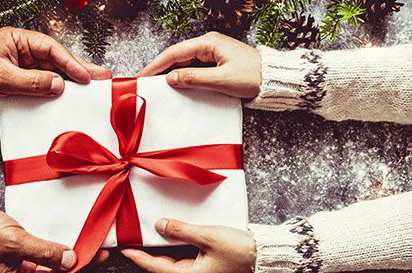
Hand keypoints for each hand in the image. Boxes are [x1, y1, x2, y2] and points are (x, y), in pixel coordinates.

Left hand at [0, 27, 111, 111]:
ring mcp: (20, 68)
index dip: (71, 63)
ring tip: (91, 91)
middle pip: (56, 61)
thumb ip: (32, 82)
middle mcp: (21, 52)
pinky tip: (67, 100)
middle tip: (102, 78)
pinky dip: (53, 94)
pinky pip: (41, 87)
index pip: (51, 49)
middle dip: (78, 70)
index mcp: (17, 40)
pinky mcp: (17, 84)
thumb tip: (58, 85)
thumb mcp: (1, 77)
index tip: (86, 76)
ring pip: (51, 75)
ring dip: (69, 84)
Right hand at [0, 200, 83, 272]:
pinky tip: (70, 243)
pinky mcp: (19, 255)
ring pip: (50, 268)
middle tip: (96, 253)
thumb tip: (71, 261)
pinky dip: (56, 251)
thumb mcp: (13, 240)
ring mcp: (17, 268)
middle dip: (75, 267)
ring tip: (88, 247)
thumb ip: (43, 252)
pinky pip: (43, 257)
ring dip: (68, 258)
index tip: (91, 258)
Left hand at [121, 218, 255, 272]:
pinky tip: (167, 236)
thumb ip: (181, 230)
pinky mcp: (203, 262)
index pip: (156, 267)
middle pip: (161, 265)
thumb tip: (160, 225)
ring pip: (170, 260)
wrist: (260, 252)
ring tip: (144, 238)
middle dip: (145, 254)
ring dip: (158, 249)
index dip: (139, 258)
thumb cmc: (237, 248)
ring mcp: (197, 270)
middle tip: (131, 241)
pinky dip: (171, 246)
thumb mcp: (206, 236)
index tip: (124, 250)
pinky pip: (180, 255)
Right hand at [137, 32, 260, 98]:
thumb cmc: (253, 77)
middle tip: (143, 82)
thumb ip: (194, 79)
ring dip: (170, 73)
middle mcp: (208, 44)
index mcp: (208, 43)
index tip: (141, 75)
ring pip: (184, 62)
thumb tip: (171, 79)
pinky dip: (182, 76)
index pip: (174, 53)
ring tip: (155, 85)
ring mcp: (212, 53)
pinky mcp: (216, 62)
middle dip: (159, 69)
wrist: (275, 79)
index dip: (155, 65)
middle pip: (176, 56)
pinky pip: (193, 68)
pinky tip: (175, 86)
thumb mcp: (220, 81)